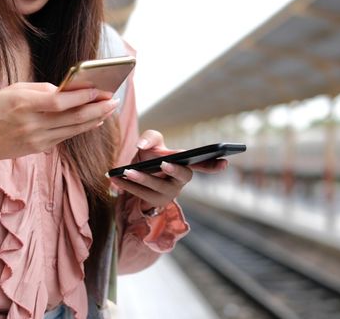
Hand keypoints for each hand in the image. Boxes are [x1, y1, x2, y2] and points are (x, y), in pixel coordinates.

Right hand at [0, 82, 118, 165]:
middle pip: (73, 117)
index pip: (59, 102)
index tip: (99, 90)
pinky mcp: (40, 148)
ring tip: (110, 109)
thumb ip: (41, 89)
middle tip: (114, 100)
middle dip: (97, 109)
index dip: (81, 97)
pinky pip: (67, 136)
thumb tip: (68, 91)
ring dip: (95, 119)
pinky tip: (95, 120)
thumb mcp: (12, 90)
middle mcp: (32, 123)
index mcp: (22, 104)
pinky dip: (83, 127)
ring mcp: (37, 139)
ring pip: (74, 129)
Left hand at [109, 130, 227, 210]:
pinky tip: (114, 178)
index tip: (225, 161)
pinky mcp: (154, 203)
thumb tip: (143, 146)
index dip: (215, 164)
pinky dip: (126, 185)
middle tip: (164, 163)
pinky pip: (140, 195)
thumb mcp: (151, 142)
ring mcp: (169, 194)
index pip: (204, 164)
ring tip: (126, 170)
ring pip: (156, 187)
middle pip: (183, 176)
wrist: (134, 174)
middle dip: (174, 170)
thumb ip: (150, 137)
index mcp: (186, 165)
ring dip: (141, 178)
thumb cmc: (149, 156)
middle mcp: (181, 181)